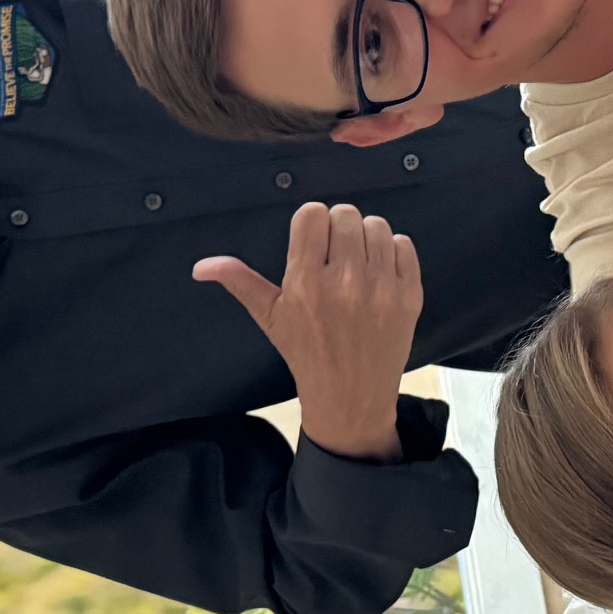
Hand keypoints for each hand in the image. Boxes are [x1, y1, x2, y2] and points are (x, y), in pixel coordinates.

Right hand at [194, 203, 422, 461]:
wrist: (351, 398)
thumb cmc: (307, 354)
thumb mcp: (270, 318)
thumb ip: (240, 283)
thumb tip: (202, 267)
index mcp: (306, 283)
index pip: (313, 215)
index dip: (311, 223)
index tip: (313, 241)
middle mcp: (345, 281)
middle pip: (346, 215)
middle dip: (338, 229)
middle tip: (334, 253)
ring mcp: (382, 288)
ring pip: (377, 226)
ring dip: (365, 239)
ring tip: (357, 263)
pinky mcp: (410, 296)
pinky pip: (404, 246)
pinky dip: (392, 253)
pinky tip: (379, 273)